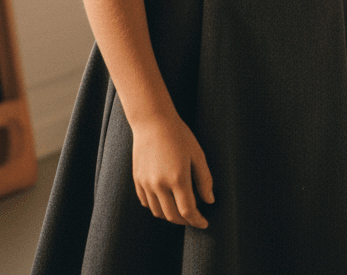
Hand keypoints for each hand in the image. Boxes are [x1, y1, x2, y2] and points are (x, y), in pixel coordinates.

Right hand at [131, 112, 213, 227]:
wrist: (153, 123)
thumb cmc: (179, 136)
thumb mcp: (197, 154)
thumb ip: (204, 179)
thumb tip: (209, 201)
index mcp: (178, 178)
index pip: (187, 210)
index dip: (197, 220)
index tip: (204, 223)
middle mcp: (159, 185)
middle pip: (172, 216)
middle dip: (185, 221)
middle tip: (194, 218)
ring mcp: (146, 184)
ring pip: (158, 212)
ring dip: (170, 215)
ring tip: (181, 210)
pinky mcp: (137, 181)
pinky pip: (147, 202)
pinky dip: (157, 207)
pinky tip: (166, 201)